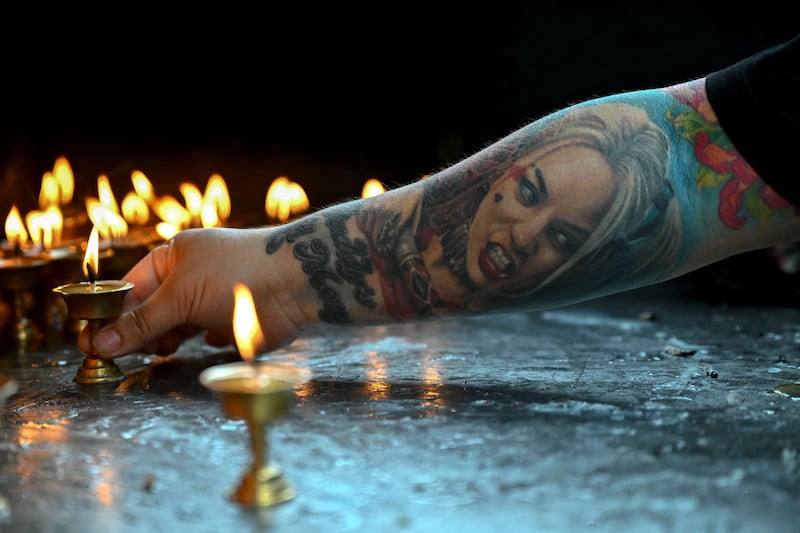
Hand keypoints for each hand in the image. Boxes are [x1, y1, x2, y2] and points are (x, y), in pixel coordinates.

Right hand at [78, 226, 305, 358]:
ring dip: (169, 340)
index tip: (95, 342)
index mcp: (172, 257)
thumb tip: (101, 343)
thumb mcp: (180, 297)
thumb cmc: (235, 275)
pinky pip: (205, 336)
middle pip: (151, 311)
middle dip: (141, 332)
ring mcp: (210, 299)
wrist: (294, 284)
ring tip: (170, 347)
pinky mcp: (231, 322)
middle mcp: (190, 276)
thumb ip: (142, 323)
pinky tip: (211, 338)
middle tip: (131, 352)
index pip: (130, 289)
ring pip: (176, 327)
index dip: (113, 316)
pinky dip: (203, 341)